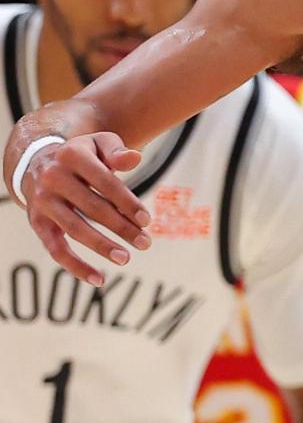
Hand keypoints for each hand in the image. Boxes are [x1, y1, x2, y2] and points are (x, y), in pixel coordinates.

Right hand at [17, 133, 147, 286]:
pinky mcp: (36, 221)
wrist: (38, 161)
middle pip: (93, 208)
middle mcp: (53, 178)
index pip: (106, 183)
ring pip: (74, 229)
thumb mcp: (99, 143)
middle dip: (121, 228)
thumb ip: (117, 151)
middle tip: (145, 243)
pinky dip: (75, 266)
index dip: (127, 203)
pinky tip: (98, 279)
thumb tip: (135, 159)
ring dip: (102, 247)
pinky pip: (55, 249)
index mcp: (73, 155)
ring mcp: (43, 201)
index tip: (147, 221)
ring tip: (126, 258)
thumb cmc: (81, 154)